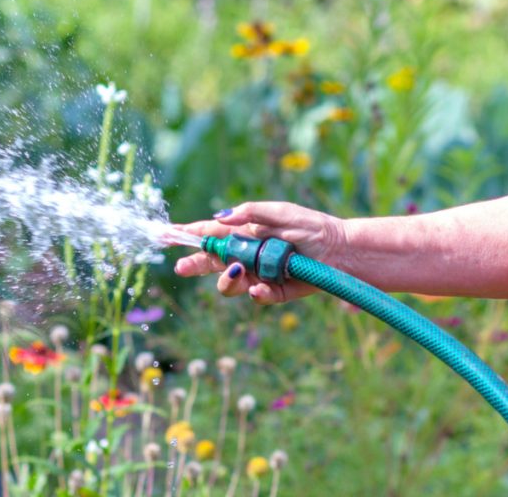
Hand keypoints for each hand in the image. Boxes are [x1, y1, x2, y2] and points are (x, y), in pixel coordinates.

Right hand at [173, 201, 347, 304]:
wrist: (341, 251)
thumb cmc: (311, 225)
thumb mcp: (279, 211)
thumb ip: (249, 212)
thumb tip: (219, 219)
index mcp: (245, 232)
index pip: (211, 234)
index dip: (188, 235)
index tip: (167, 235)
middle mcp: (247, 255)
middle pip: (212, 263)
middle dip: (195, 264)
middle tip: (182, 268)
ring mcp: (259, 275)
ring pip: (230, 284)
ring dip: (228, 280)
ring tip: (238, 271)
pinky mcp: (274, 292)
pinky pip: (257, 297)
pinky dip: (256, 293)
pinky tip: (261, 287)